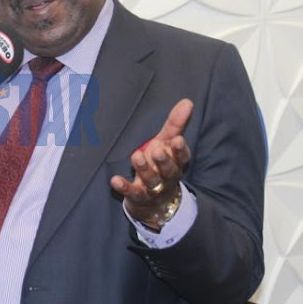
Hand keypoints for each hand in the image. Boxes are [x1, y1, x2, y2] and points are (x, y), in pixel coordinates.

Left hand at [110, 99, 192, 227]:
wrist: (155, 202)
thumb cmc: (161, 164)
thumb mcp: (166, 143)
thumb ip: (175, 124)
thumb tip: (187, 101)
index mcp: (175, 162)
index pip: (182, 157)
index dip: (180, 149)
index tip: (177, 139)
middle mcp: (167, 177)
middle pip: (169, 170)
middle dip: (164, 161)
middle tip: (157, 150)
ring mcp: (153, 189)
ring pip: (151, 181)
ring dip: (144, 170)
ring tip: (136, 157)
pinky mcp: (139, 197)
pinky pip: (132, 193)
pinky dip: (124, 188)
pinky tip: (115, 180)